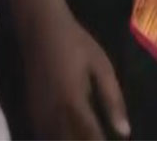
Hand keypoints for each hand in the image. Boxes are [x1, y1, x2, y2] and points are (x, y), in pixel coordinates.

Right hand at [25, 11, 129, 139]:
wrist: (40, 27)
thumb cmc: (75, 43)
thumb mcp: (101, 66)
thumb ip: (113, 100)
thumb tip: (125, 132)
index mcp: (73, 102)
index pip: (90, 137)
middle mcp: (53, 113)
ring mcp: (39, 113)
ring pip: (54, 140)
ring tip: (87, 139)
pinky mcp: (31, 111)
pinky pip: (43, 134)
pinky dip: (56, 139)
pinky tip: (68, 137)